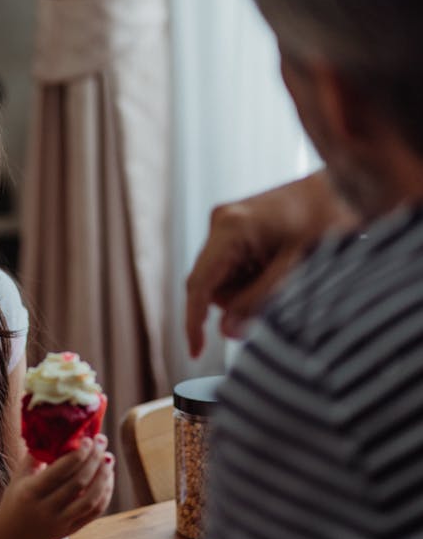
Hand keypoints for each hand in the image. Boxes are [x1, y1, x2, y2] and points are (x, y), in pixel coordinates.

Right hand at [0, 435, 114, 538]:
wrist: (11, 537)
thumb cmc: (16, 499)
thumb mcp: (19, 476)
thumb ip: (36, 455)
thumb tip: (57, 432)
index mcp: (31, 493)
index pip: (60, 472)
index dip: (78, 454)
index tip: (88, 438)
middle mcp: (47, 510)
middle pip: (79, 483)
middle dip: (94, 460)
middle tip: (102, 441)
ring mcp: (61, 522)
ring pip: (90, 500)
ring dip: (103, 477)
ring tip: (108, 458)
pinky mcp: (72, 530)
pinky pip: (94, 512)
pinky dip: (105, 493)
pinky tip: (107, 477)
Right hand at [185, 171, 355, 356]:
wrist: (344, 185)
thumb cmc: (326, 218)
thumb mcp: (298, 265)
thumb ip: (261, 300)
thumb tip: (227, 332)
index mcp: (230, 227)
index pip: (199, 284)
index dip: (193, 321)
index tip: (196, 353)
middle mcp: (221, 223)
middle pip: (211, 285)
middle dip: (239, 302)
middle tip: (280, 294)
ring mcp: (227, 223)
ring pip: (223, 280)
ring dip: (249, 290)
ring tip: (286, 272)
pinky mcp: (237, 228)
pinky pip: (233, 267)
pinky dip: (254, 278)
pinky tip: (280, 265)